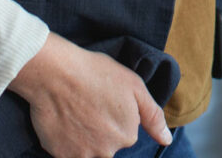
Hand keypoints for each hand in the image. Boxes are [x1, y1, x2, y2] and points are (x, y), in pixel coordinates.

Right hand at [9, 32, 171, 157]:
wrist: (54, 73)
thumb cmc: (94, 72)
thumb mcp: (133, 85)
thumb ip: (153, 116)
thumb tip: (166, 140)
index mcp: (127, 134)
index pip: (123, 131)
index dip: (112, 113)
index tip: (101, 98)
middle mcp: (108, 151)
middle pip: (106, 144)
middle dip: (99, 128)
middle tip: (86, 104)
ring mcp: (83, 156)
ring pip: (88, 150)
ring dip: (83, 136)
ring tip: (73, 111)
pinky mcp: (60, 156)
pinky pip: (67, 152)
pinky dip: (65, 140)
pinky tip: (62, 119)